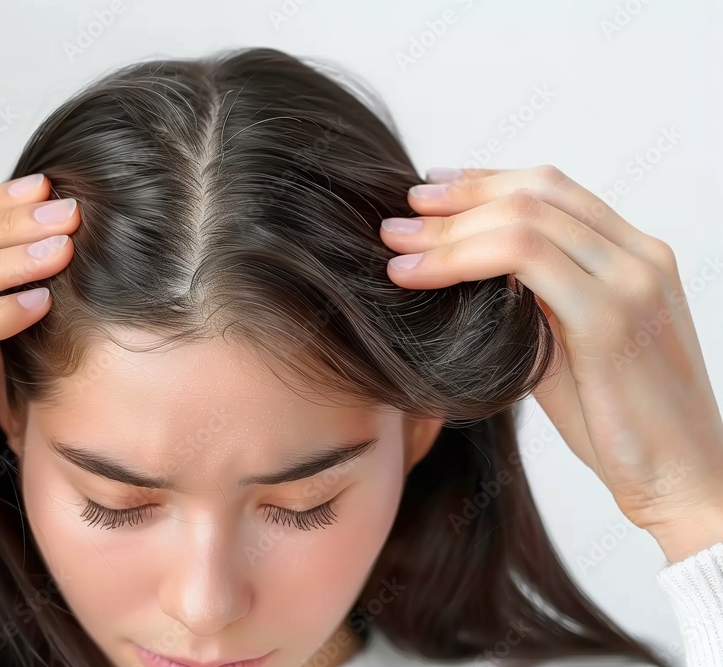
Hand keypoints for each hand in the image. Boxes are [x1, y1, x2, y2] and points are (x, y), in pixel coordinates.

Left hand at [379, 165, 722, 563]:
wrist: (681, 484)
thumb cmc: (618, 423)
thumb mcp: (566, 347)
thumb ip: (529, 303)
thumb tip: (461, 274)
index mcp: (635, 256)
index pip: (551, 189)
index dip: (483, 181)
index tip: (428, 191)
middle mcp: (640, 256)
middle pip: (535, 191)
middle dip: (456, 198)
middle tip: (398, 217)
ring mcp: (631, 281)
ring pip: (524, 218)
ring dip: (447, 229)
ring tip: (394, 244)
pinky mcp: (612, 318)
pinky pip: (525, 259)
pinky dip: (459, 258)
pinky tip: (416, 275)